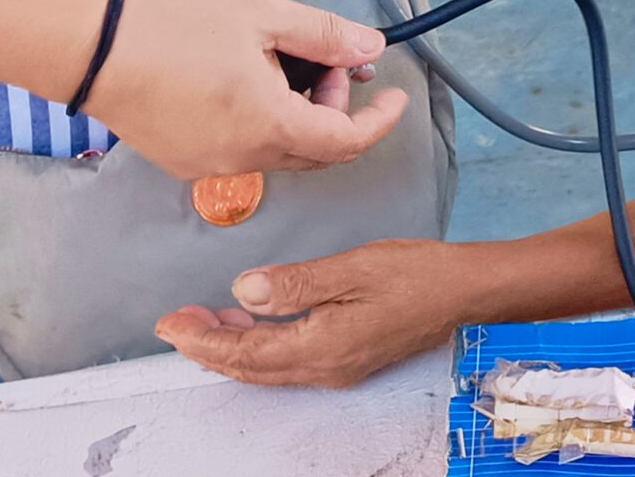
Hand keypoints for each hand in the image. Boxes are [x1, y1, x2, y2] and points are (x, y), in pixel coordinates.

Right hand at [81, 0, 406, 180]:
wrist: (93, 49)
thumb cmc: (179, 26)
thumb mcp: (263, 16)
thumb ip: (324, 35)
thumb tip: (372, 49)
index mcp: (271, 128)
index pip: (347, 142)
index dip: (379, 121)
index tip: (396, 96)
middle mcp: (245, 161)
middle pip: (315, 149)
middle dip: (334, 108)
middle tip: (325, 59)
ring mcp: (210, 166)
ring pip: (278, 149)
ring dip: (297, 113)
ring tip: (280, 60)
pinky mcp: (184, 160)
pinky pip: (243, 149)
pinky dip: (263, 121)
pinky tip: (244, 78)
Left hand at [155, 239, 460, 386]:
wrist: (465, 292)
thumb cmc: (416, 274)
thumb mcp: (353, 267)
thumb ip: (296, 282)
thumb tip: (244, 291)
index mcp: (321, 347)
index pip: (245, 350)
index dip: (202, 338)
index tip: (169, 324)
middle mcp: (324, 368)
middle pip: (250, 367)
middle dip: (206, 346)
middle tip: (175, 322)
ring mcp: (337, 367)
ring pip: (266, 367)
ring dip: (230, 347)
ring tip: (203, 320)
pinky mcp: (348, 358)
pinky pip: (287, 361)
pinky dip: (258, 345)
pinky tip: (253, 320)